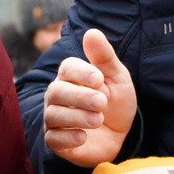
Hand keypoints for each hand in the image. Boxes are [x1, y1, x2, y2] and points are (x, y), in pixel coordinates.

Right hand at [40, 28, 137, 168]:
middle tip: (101, 102)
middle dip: (80, 97)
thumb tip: (92, 32)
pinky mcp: (56, 141)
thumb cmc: (116, 102)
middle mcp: (57, 95)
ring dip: (77, 117)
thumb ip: (104, 57)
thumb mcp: (117, 78)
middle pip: (57, 92)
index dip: (81, 73)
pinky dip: (67, 138)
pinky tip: (83, 137)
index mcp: (71, 76)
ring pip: (54, 115)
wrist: (120, 134)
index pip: (67, 68)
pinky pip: (53, 139)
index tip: (99, 79)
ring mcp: (54, 118)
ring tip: (98, 119)